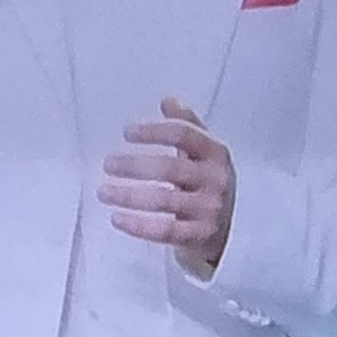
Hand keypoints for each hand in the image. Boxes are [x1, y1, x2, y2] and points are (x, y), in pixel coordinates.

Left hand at [99, 96, 236, 278]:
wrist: (232, 227)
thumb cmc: (210, 184)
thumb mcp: (204, 152)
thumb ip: (187, 125)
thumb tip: (168, 100)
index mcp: (215, 153)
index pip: (184, 134)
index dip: (154, 131)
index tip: (127, 132)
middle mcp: (215, 180)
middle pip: (170, 168)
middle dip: (134, 165)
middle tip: (108, 164)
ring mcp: (209, 209)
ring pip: (164, 200)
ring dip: (129, 196)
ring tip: (104, 192)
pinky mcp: (201, 235)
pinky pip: (166, 231)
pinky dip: (139, 226)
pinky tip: (117, 218)